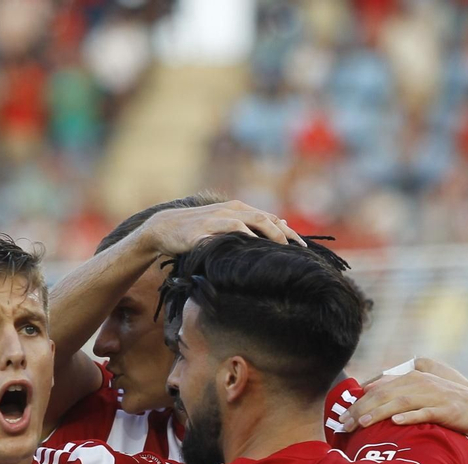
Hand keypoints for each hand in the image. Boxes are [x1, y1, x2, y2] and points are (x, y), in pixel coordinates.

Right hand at [140, 200, 305, 256]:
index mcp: (239, 210)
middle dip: (286, 234)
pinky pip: (232, 229)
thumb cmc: (195, 231)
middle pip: (266, 219)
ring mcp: (220, 216)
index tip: (303, 247)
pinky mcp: (208, 227)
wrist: (165, 228)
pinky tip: (256, 245)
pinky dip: (246, 235)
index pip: (270, 219)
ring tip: (284, 248)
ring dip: (271, 233)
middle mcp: (232, 209)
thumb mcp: (221, 230)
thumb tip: (265, 241)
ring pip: (253, 220)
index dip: (288, 232)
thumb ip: (242, 232)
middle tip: (300, 250)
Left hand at [339, 365, 467, 436]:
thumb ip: (397, 389)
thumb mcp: (421, 390)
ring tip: (362, 424)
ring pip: (401, 403)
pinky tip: (396, 422)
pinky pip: (426, 413)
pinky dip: (411, 417)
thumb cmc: (444, 402)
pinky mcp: (446, 410)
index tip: (341, 416)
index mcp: (412, 376)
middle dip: (361, 409)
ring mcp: (434, 395)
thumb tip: (368, 391)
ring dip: (379, 413)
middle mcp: (421, 382)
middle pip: (384, 395)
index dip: (358, 401)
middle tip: (343, 425)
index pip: (378, 388)